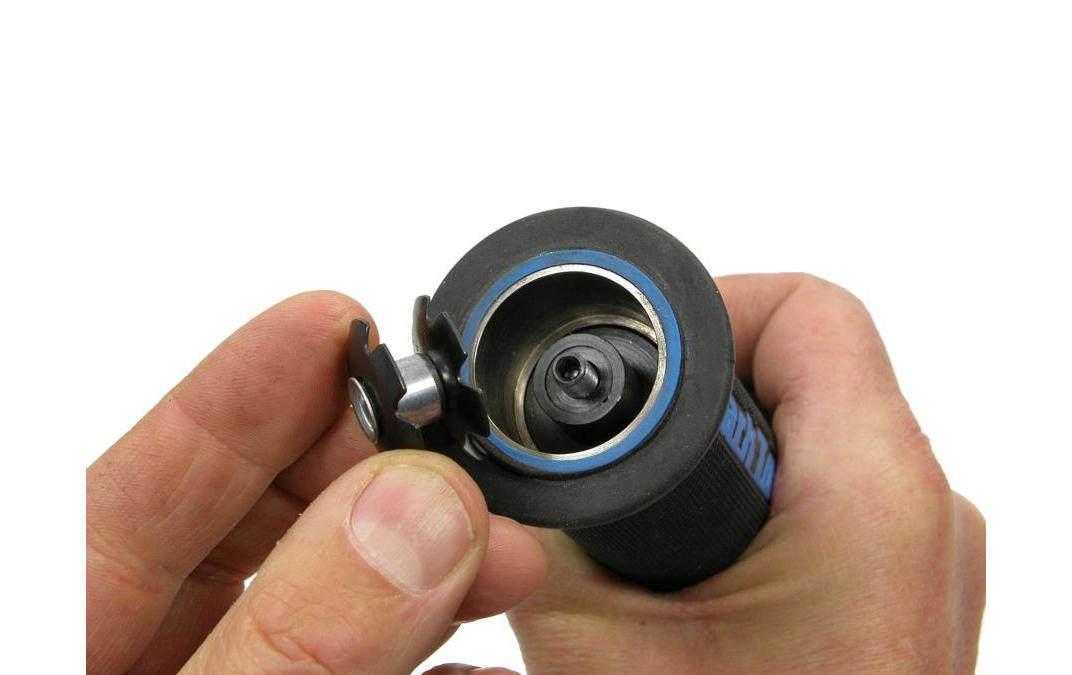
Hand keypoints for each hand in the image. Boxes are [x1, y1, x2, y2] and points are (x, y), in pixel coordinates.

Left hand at [87, 292, 546, 673]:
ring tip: (504, 555)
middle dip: (365, 470)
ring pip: (325, 598)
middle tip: (446, 452)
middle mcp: (138, 656)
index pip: (149, 476)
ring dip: (426, 566)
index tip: (333, 322)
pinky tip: (483, 661)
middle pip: (252, 519)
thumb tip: (414, 510)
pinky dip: (431, 661)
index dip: (241, 385)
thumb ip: (293, 639)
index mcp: (66, 635)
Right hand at [508, 274, 985, 672]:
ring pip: (813, 433)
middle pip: (803, 364)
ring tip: (656, 522)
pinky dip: (754, 503)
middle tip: (622, 448)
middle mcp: (925, 514)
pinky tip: (698, 567)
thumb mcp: (591, 642)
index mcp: (874, 496)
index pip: (803, 307)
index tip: (629, 355)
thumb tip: (474, 472)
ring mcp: (922, 559)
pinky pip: (828, 496)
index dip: (697, 309)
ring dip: (721, 454)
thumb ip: (533, 531)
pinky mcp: (902, 595)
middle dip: (693, 391)